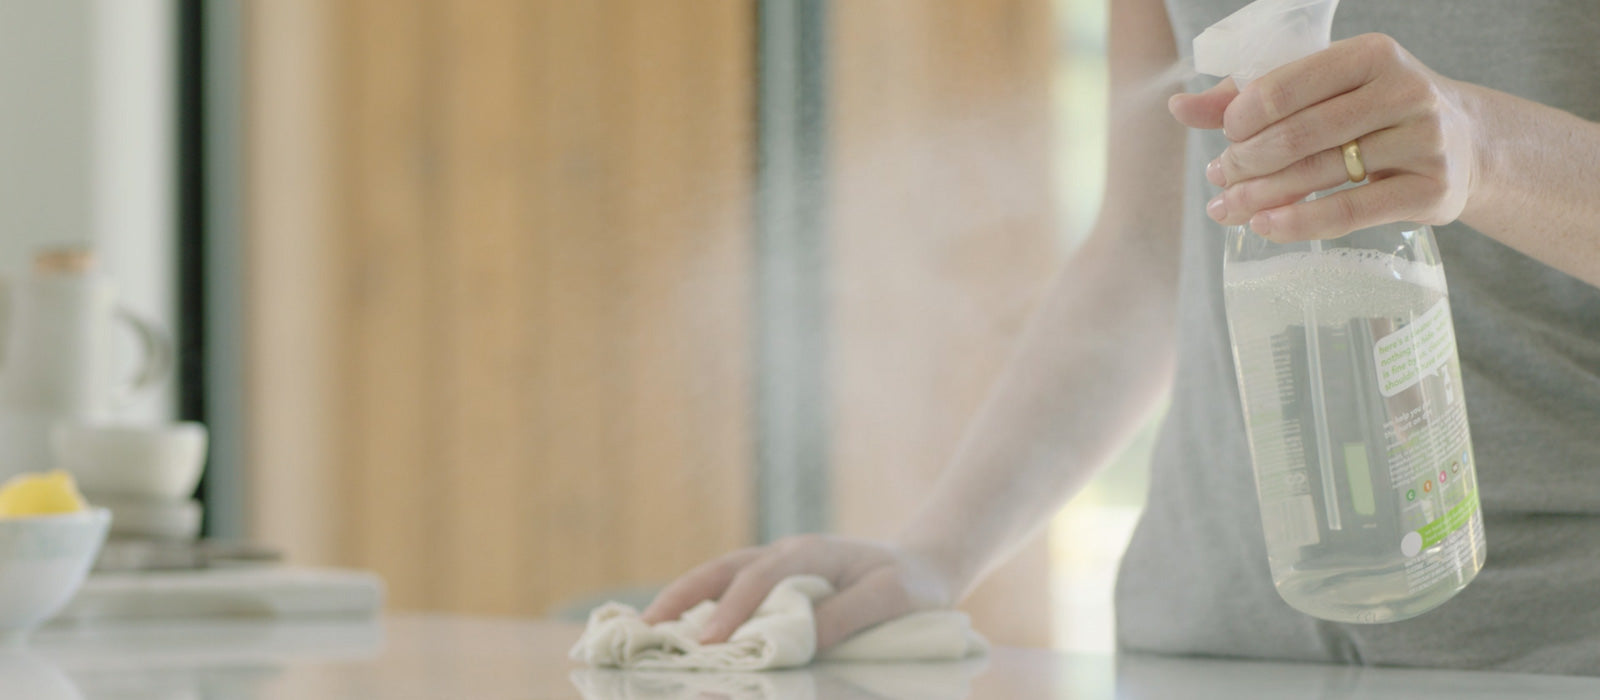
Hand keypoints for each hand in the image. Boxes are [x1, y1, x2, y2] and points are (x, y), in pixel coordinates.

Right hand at [640, 535, 954, 649]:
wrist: (923, 567)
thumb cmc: (910, 585)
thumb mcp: (891, 599)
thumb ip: (846, 616)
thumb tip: (797, 640)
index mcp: (811, 553)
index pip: (761, 579)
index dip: (733, 610)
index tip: (709, 643)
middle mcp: (786, 554)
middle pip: (724, 570)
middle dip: (683, 597)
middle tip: (647, 628)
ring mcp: (776, 567)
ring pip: (718, 577)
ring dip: (682, 600)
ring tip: (646, 628)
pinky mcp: (774, 585)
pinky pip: (728, 591)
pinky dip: (699, 607)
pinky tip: (678, 631)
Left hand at [1169, 33, 1480, 241]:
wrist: (1465, 146)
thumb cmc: (1373, 112)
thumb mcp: (1322, 91)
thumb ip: (1250, 97)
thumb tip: (1178, 107)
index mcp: (1372, 53)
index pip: (1286, 84)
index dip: (1242, 116)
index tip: (1225, 138)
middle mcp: (1404, 90)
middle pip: (1298, 134)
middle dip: (1245, 161)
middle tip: (1220, 179)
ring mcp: (1423, 141)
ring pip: (1319, 174)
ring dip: (1261, 196)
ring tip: (1227, 209)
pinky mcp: (1431, 190)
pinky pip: (1351, 211)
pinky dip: (1300, 222)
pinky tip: (1265, 227)